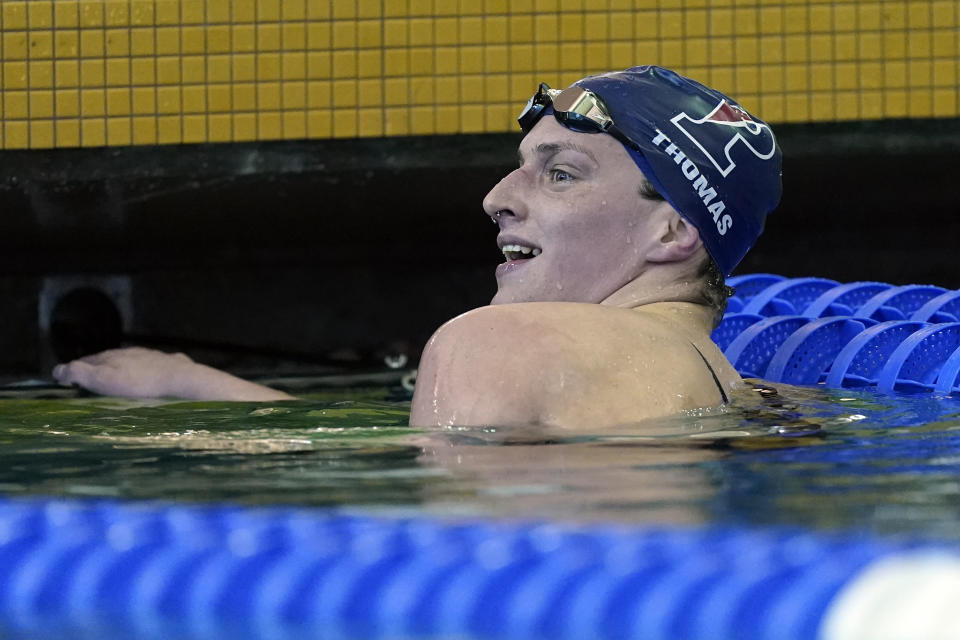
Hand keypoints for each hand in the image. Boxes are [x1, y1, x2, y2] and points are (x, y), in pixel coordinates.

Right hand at [53, 347, 201, 398]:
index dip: (78, 370)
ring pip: (133, 362)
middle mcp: (131, 352)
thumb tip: (57, 369)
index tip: (71, 380)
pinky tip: (151, 380)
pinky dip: (149, 372)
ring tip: (121, 383)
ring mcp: (152, 356)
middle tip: (94, 382)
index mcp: (112, 356)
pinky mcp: (171, 364)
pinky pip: (157, 367)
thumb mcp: (104, 380)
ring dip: (125, 370)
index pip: (89, 360)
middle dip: (101, 369)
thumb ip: (80, 373)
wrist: (179, 379)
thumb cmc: (139, 383)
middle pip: (111, 360)